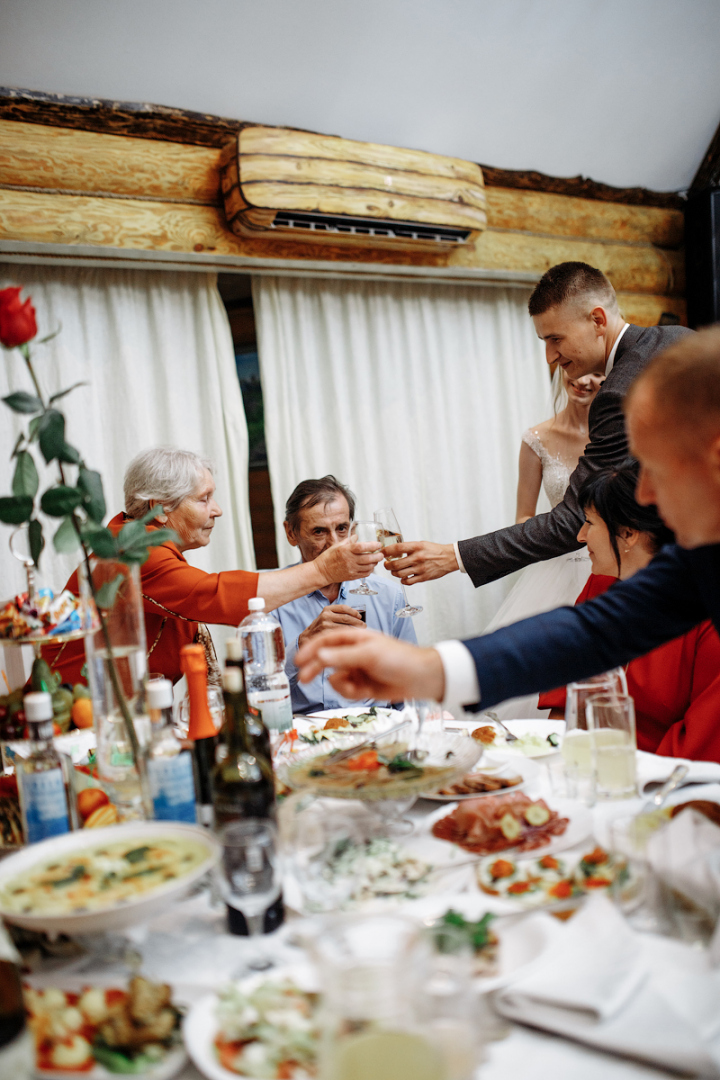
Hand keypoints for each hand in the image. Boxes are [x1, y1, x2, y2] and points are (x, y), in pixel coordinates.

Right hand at [296, 627, 444, 701]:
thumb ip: (342, 657)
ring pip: (334, 677)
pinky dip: (349, 692)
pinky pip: (345, 689)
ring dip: (340, 684)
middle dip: (315, 669)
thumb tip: (319, 657)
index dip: (310, 649)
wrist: (419, 679)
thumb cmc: (399, 659)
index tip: (298, 659)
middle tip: (304, 678)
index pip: (326, 641)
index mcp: (354, 638)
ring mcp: (356, 669)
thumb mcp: (368, 655)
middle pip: (325, 660)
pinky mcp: (361, 684)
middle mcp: (353, 652)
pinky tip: (362, 691)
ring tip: (355, 686)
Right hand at [297, 604, 364, 648]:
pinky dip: (349, 635)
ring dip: (355, 629)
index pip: (344, 608)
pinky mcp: (325, 634)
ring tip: (362, 631)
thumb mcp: (327, 617)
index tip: (360, 616)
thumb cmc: (320, 628)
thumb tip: (356, 616)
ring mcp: (325, 625)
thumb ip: (338, 615)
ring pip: (345, 627)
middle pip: (346, 617)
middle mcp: (326, 615)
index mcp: (327, 609)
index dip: (354, 612)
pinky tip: (353, 637)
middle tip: (364, 625)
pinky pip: (341, 634)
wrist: (307, 638)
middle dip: (357, 622)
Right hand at [316, 540, 381, 585]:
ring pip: (369, 567)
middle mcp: (350, 560)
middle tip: (381, 553)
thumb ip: (349, 541)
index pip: (363, 547)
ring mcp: (352, 569)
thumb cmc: (328, 557)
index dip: (373, 545)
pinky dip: (370, 570)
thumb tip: (356, 536)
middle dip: (378, 556)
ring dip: (375, 563)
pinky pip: (365, 574)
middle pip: (369, 558)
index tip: (378, 544)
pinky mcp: (352, 576)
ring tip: (376, 559)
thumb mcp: (337, 545)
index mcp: (346, 550)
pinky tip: (370, 567)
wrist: (322, 571)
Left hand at [383, 541, 457, 582]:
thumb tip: (394, 551)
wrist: (449, 558)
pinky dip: (403, 580)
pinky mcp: (423, 577)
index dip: (386, 551)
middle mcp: (417, 558)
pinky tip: (403, 577)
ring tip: (394, 571)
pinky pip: (408, 582)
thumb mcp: (421, 544)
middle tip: (386, 565)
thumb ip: (409, 548)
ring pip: (399, 574)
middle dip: (387, 566)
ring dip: (394, 573)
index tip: (382, 553)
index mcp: (416, 547)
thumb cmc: (434, 550)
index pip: (397, 548)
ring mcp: (420, 569)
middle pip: (395, 564)